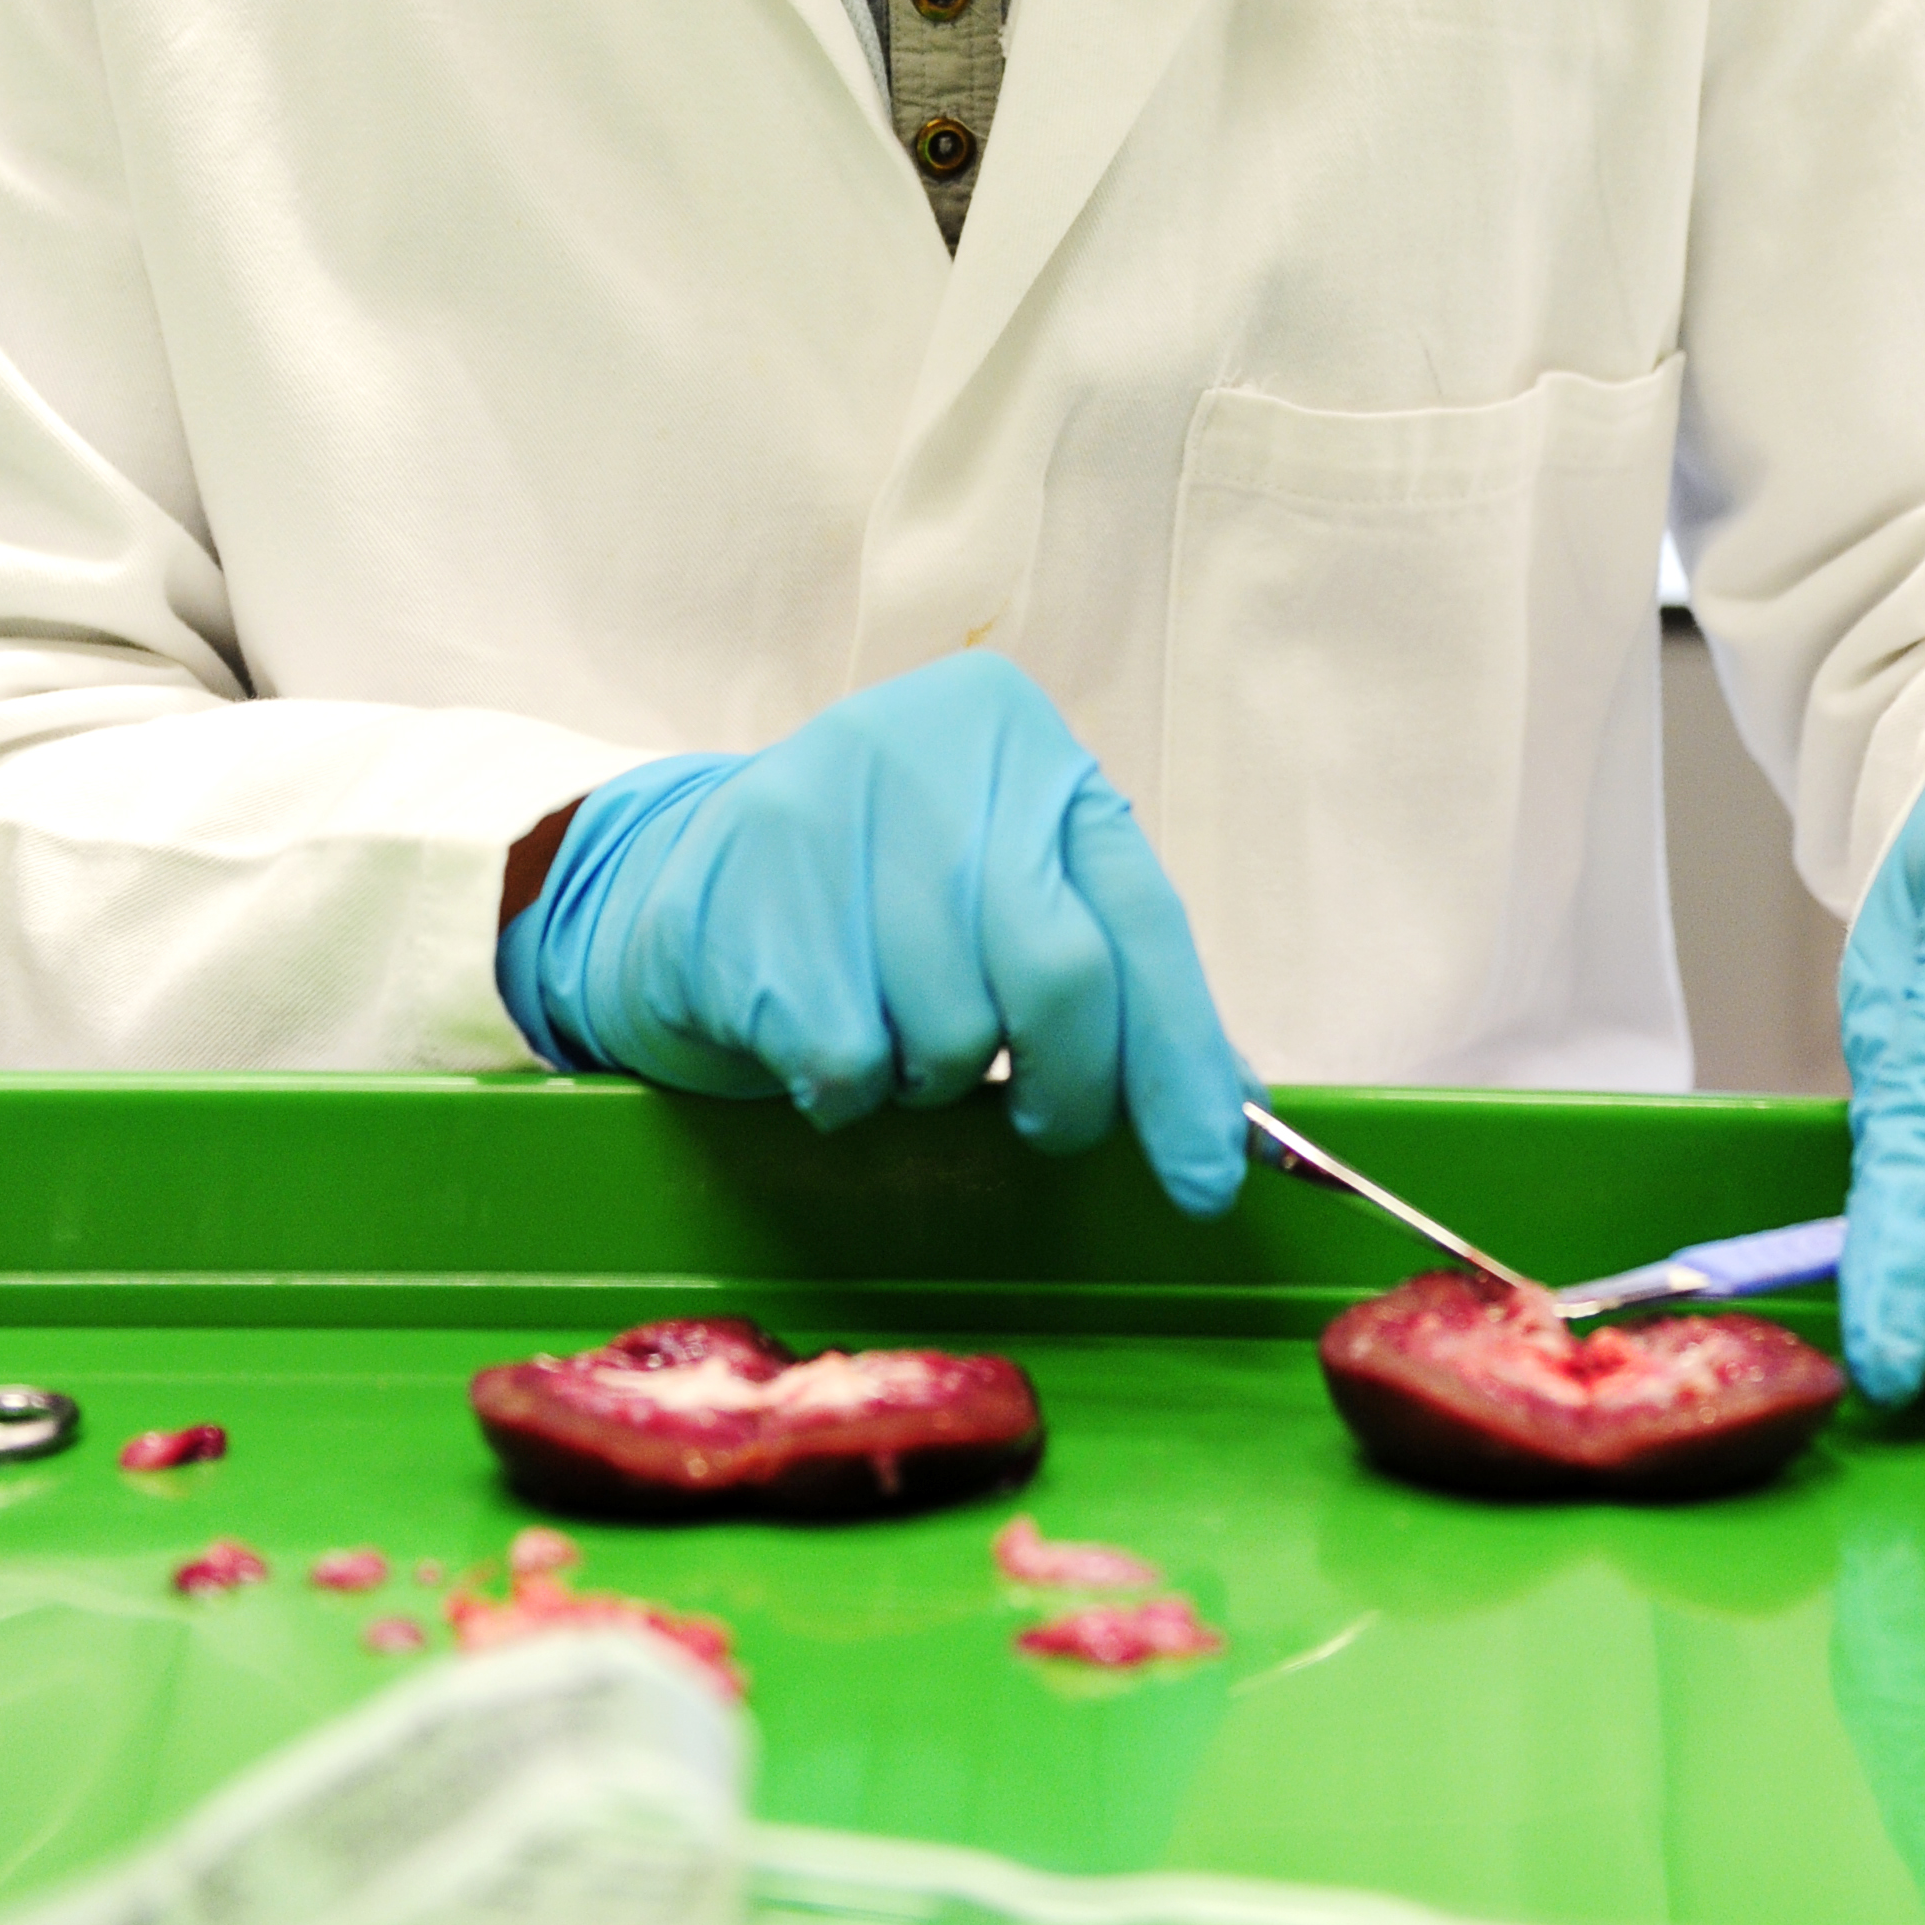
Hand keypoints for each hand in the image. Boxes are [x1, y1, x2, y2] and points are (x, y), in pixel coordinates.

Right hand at [496, 649, 1247, 1214]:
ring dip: (930, 1080)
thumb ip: (1119, 987)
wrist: (689, 877)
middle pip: (1060, 977)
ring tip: (888, 1028)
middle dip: (1068, 1088)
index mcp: (1024, 744)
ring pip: (949, 1036)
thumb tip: (1234, 1121)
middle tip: (1038, 1117)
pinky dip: (845, 1092)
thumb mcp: (1011, 899)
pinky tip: (817, 1031)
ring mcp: (832, 810)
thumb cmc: (885, 903)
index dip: (1181, 1062)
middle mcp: (937, 754)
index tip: (1206, 1180)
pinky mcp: (745, 889)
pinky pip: (846, 1064)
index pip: (1141, 917)